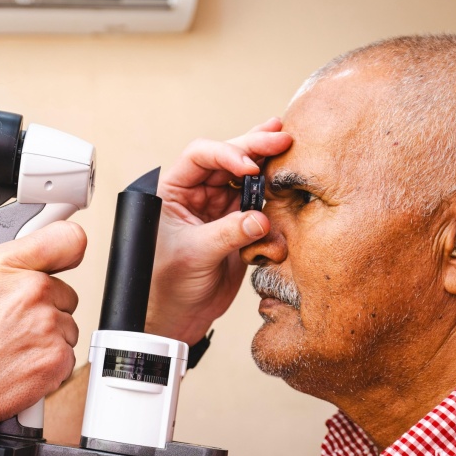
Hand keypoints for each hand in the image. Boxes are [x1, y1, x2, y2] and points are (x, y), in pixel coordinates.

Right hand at [0, 220, 85, 441]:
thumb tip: (11, 270)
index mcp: (5, 266)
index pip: (66, 239)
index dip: (66, 249)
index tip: (65, 255)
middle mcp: (31, 290)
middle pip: (64, 291)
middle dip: (46, 307)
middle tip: (14, 325)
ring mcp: (47, 324)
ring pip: (65, 326)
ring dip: (47, 338)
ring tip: (11, 350)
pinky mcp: (58, 357)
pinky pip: (66, 354)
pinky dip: (48, 364)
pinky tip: (20, 367)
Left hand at [146, 118, 291, 342]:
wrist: (178, 317)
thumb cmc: (166, 285)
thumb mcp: (194, 254)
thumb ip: (227, 233)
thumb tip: (259, 218)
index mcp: (173, 191)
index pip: (200, 156)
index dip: (226, 154)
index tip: (248, 167)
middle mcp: (197, 194)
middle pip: (228, 158)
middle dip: (254, 146)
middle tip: (281, 137)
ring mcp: (219, 209)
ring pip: (246, 178)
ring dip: (267, 165)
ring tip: (289, 146)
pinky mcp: (238, 227)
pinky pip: (260, 205)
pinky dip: (274, 198)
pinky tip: (286, 185)